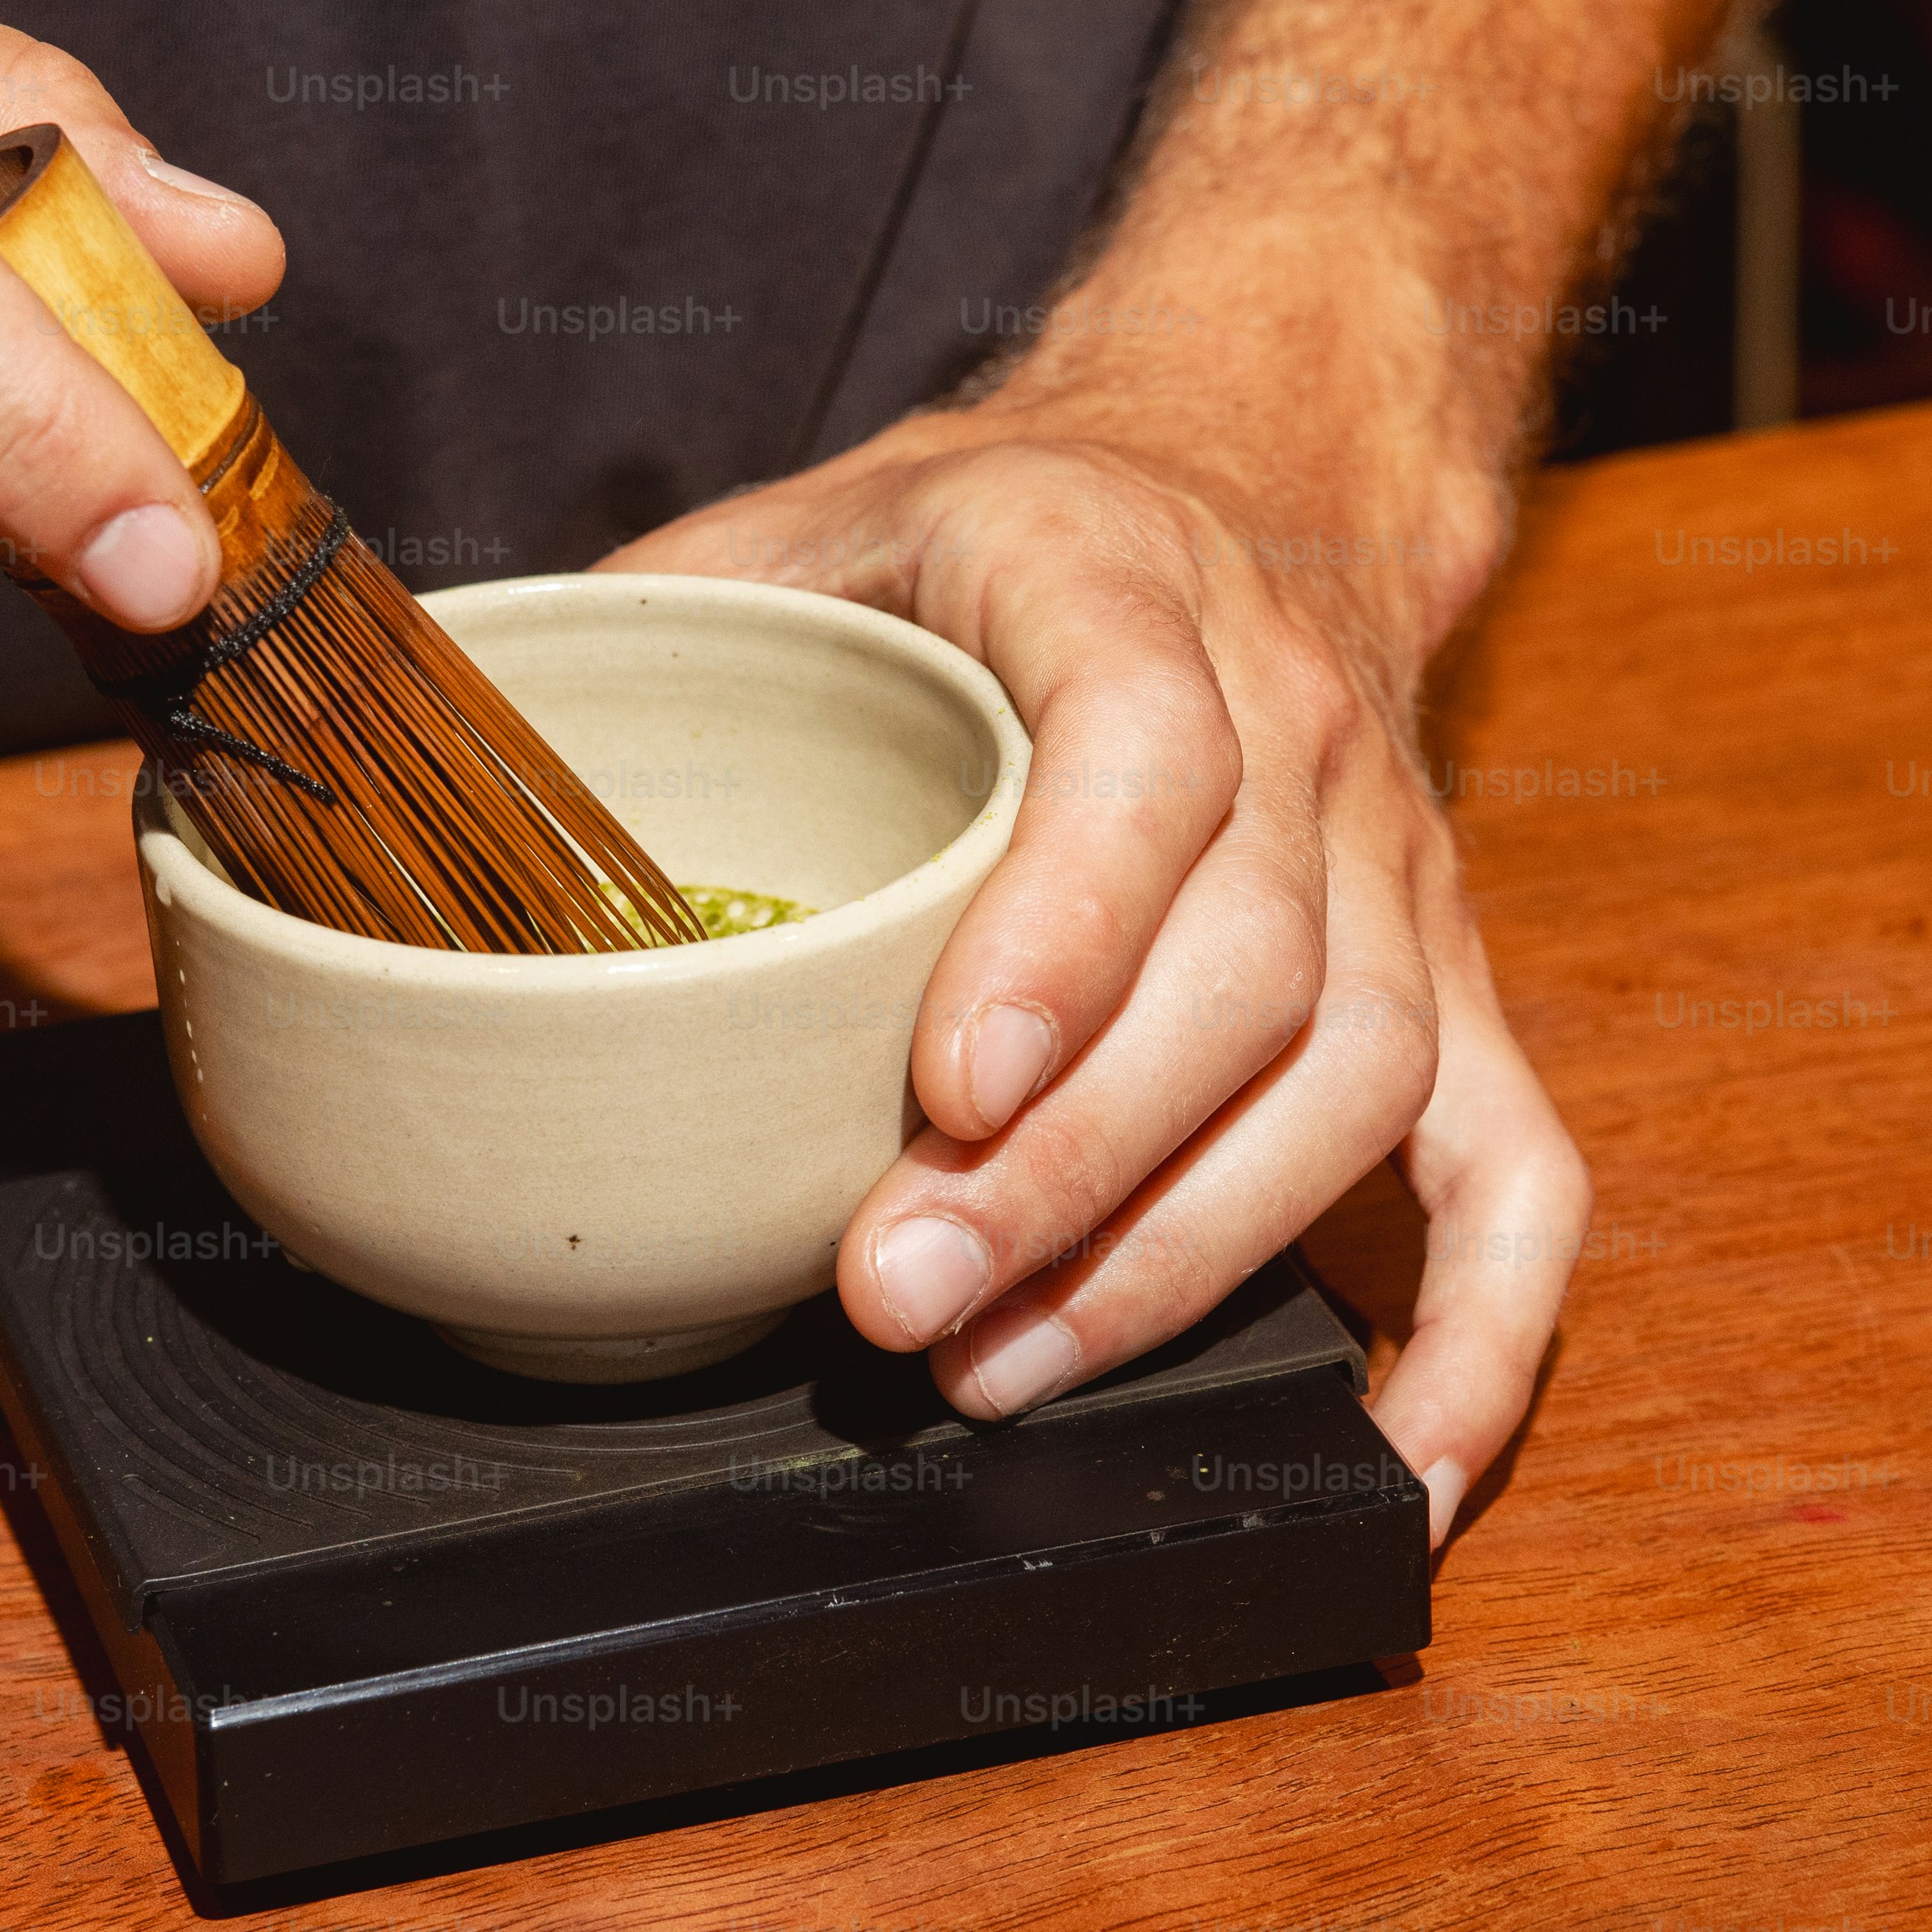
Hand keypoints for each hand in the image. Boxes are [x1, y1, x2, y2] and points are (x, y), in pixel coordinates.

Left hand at [604, 409, 1587, 1548]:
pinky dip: (1480, 1337)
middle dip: (1073, 1167)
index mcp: (1118, 579)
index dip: (1065, 929)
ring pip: (1364, 1078)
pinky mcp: (1454, 982)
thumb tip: (412, 748)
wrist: (1244, 465)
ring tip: (1005, 1364)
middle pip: (1251, 966)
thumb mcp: (799, 520)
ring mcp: (1400, 864)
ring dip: (1189, 1251)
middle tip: (897, 1296)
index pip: (1146, 750)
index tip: (951, 1082)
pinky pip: (1519, 1171)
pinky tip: (1386, 1466)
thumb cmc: (987, 534)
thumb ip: (639, 631)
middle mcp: (1298, 717)